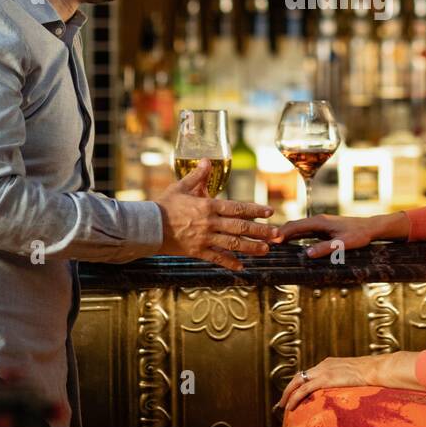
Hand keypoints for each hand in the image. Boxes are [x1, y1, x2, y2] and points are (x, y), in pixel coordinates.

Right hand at [153, 159, 277, 271]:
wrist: (148, 226)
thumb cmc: (164, 205)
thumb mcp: (181, 187)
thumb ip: (198, 176)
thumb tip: (207, 160)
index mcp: (208, 206)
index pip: (238, 207)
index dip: (255, 210)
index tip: (270, 212)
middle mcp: (210, 223)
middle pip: (240, 227)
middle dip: (261, 231)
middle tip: (277, 235)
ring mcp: (204, 238)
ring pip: (232, 244)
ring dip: (251, 248)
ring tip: (266, 250)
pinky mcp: (197, 251)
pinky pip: (216, 258)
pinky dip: (229, 262)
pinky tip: (241, 266)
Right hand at [272, 213, 405, 257]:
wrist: (371, 227)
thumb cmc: (359, 234)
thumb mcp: (344, 243)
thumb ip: (326, 248)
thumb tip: (308, 254)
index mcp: (320, 222)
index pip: (296, 226)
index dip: (282, 233)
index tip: (270, 241)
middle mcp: (318, 221)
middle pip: (293, 225)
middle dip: (279, 234)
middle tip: (265, 243)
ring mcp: (320, 224)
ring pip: (298, 228)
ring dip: (285, 235)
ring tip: (272, 244)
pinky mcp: (323, 228)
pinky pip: (304, 231)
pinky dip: (294, 236)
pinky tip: (289, 243)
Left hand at [275, 355, 376, 413]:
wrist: (374, 369)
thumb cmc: (368, 373)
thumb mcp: (351, 374)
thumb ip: (342, 378)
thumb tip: (341, 387)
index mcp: (328, 363)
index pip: (308, 372)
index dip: (299, 382)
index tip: (294, 391)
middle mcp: (323, 365)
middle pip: (299, 376)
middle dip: (289, 388)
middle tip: (282, 400)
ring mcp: (323, 371)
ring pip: (298, 382)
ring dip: (288, 394)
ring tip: (283, 405)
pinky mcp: (325, 379)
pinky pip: (304, 389)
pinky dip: (295, 397)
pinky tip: (291, 405)